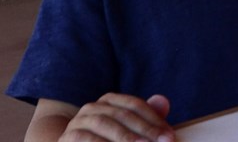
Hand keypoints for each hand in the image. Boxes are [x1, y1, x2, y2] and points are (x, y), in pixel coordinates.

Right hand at [59, 93, 173, 141]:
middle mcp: (93, 108)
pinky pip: (86, 139)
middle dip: (145, 129)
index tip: (169, 136)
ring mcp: (78, 122)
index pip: (135, 105)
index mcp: (109, 101)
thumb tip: (164, 101)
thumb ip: (145, 119)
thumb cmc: (105, 141)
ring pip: (104, 124)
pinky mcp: (68, 137)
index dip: (153, 120)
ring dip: (126, 137)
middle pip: (122, 114)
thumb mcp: (127, 131)